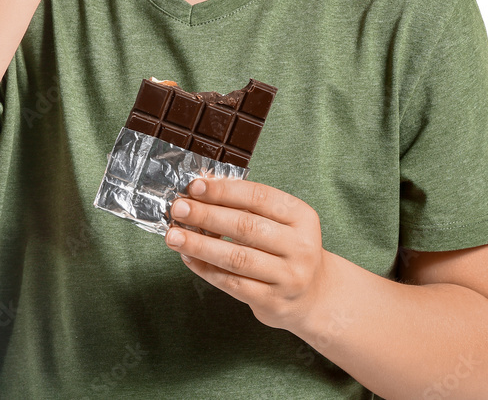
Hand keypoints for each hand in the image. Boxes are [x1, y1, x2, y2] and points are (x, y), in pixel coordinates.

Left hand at [165, 177, 327, 331]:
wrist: (313, 295)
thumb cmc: (288, 250)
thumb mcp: (281, 222)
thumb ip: (247, 207)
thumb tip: (201, 190)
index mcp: (302, 217)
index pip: (259, 197)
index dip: (224, 190)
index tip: (195, 186)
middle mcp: (300, 247)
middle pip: (245, 227)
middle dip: (206, 216)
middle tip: (179, 209)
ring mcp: (288, 277)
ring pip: (236, 258)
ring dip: (200, 245)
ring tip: (174, 236)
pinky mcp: (272, 301)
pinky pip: (232, 284)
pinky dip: (206, 269)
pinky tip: (188, 257)